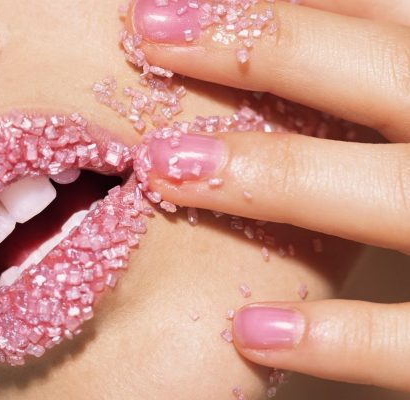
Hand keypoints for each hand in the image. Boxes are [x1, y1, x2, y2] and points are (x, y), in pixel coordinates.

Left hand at [128, 0, 409, 392]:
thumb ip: (394, 74)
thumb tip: (322, 30)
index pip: (387, 18)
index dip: (286, 4)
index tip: (188, 0)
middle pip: (386, 73)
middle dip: (261, 47)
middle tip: (150, 32)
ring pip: (395, 192)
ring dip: (277, 175)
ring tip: (166, 167)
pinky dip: (343, 336)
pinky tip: (250, 330)